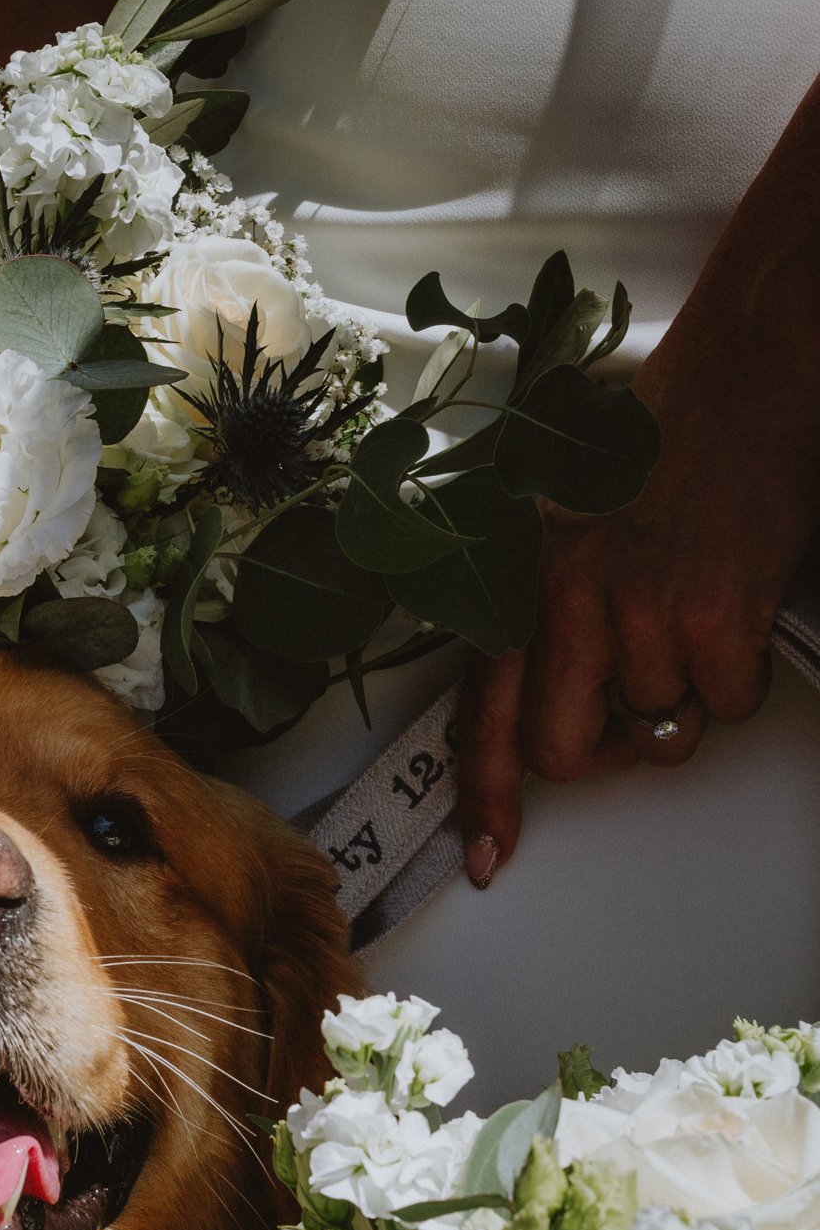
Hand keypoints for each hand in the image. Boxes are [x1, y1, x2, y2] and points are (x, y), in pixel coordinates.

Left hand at [456, 80, 819, 883]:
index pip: (483, 714)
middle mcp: (567, 598)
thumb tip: (544, 718)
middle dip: (607, 749)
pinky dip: (740, 675)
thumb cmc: (665, 448)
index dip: (484, 796)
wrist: (745, 376)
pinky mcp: (710, 615)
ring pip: (659, 730)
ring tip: (698, 614)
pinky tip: (736, 611)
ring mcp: (638, 609)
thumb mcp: (570, 532)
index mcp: (525, 583)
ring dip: (687, 695)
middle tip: (639, 704)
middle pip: (565, 750)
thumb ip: (546, 621)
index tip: (488, 854)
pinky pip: (724, 704)